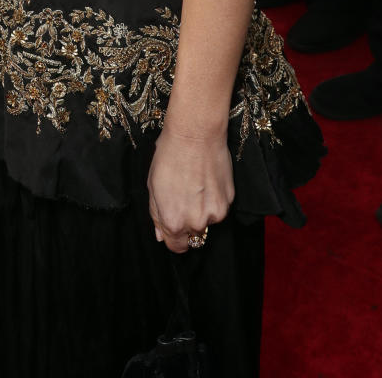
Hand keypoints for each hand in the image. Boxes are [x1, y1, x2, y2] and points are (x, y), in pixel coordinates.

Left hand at [147, 128, 233, 254]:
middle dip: (188, 224)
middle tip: (184, 199)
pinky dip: (213, 200)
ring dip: (202, 212)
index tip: (173, 226)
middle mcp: (196, 222)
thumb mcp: (153, 186)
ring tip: (196, 185)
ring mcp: (216, 213)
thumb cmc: (169, 156)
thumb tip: (161, 235)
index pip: (176, 247)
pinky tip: (206, 180)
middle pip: (193, 236)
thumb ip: (157, 215)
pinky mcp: (229, 201)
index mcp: (174, 221)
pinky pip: (219, 209)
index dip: (173, 237)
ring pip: (208, 222)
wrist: (196, 134)